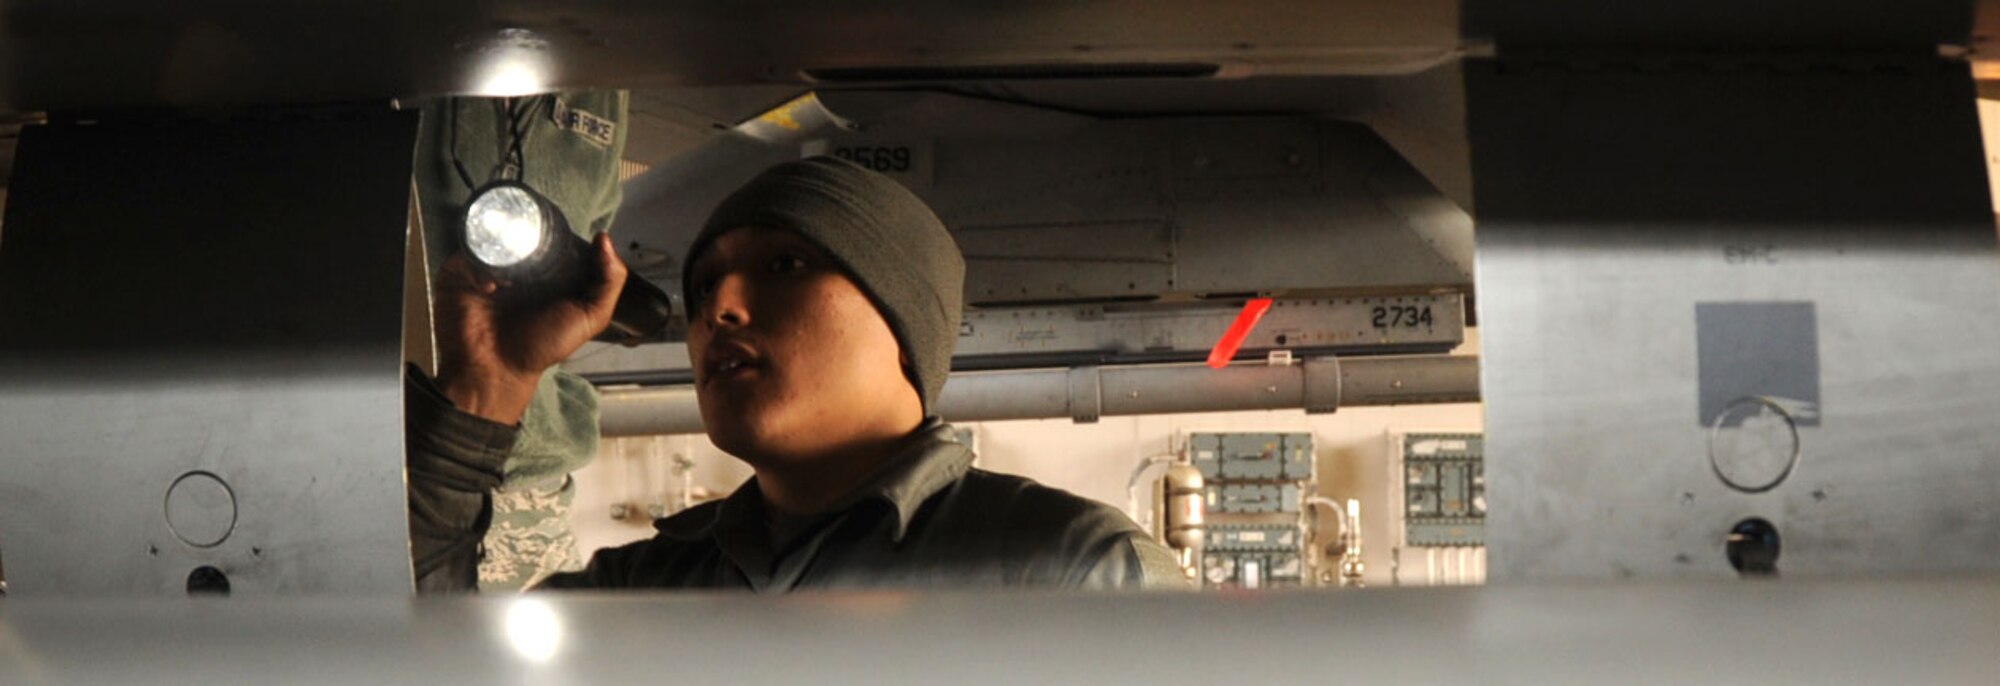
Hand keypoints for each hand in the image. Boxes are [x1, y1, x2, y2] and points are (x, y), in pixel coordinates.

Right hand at [433, 232, 627, 423]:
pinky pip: (469, 251)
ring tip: (514, 278)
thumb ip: (609, 282)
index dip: (563, 238)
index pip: (556, 239)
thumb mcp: (589, 317)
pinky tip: (493, 287)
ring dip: (507, 251)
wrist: (495, 370)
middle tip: (539, 263)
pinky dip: (483, 265)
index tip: (567, 245)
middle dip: (534, 240)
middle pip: (525, 231)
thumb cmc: (539, 348)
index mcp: (548, 272)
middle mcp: (519, 266)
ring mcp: (488, 265)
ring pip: (496, 236)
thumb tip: (605, 240)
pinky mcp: (460, 271)